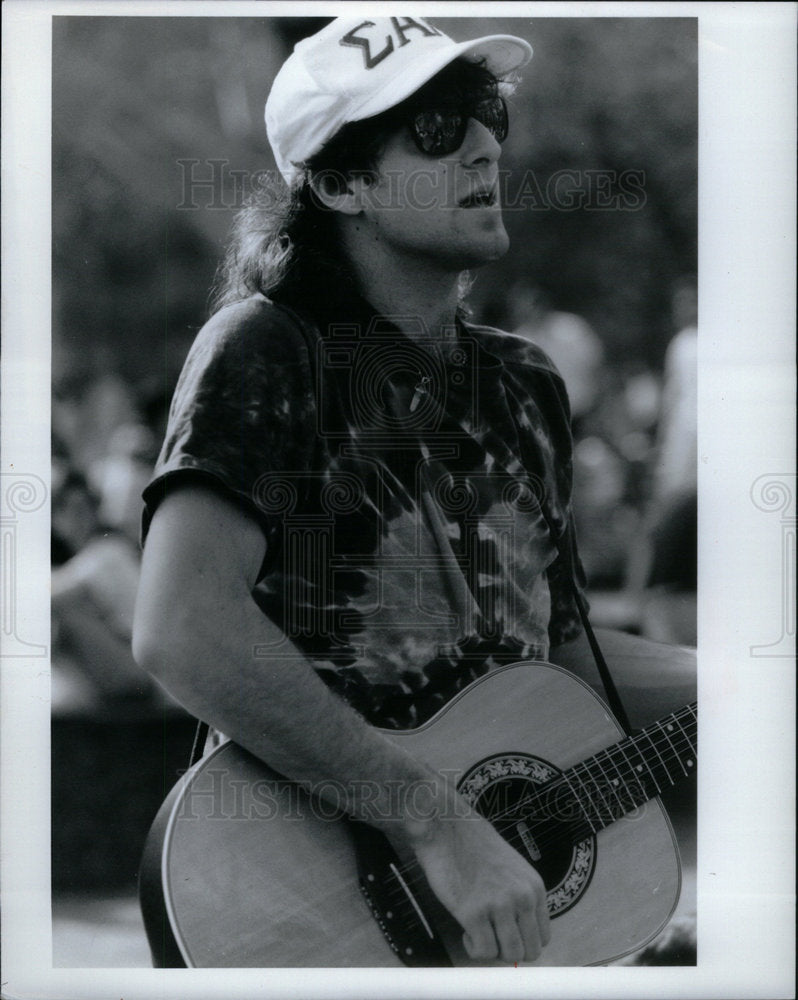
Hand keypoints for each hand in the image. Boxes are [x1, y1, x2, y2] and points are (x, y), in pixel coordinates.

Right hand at [407, 802, 550, 963]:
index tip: (506, 936)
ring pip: (509, 955)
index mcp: (534, 887)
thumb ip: (520, 898)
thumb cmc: (473, 846)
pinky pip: (483, 952)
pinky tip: (466, 931)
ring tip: (477, 932)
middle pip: (530, 951)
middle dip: (508, 951)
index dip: (523, 942)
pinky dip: (473, 948)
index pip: (543, 937)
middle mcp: (522, 897)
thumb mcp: (512, 869)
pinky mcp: (472, 912)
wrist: (446, 827)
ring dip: (491, 951)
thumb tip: (519, 933)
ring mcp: (498, 905)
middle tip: (490, 936)